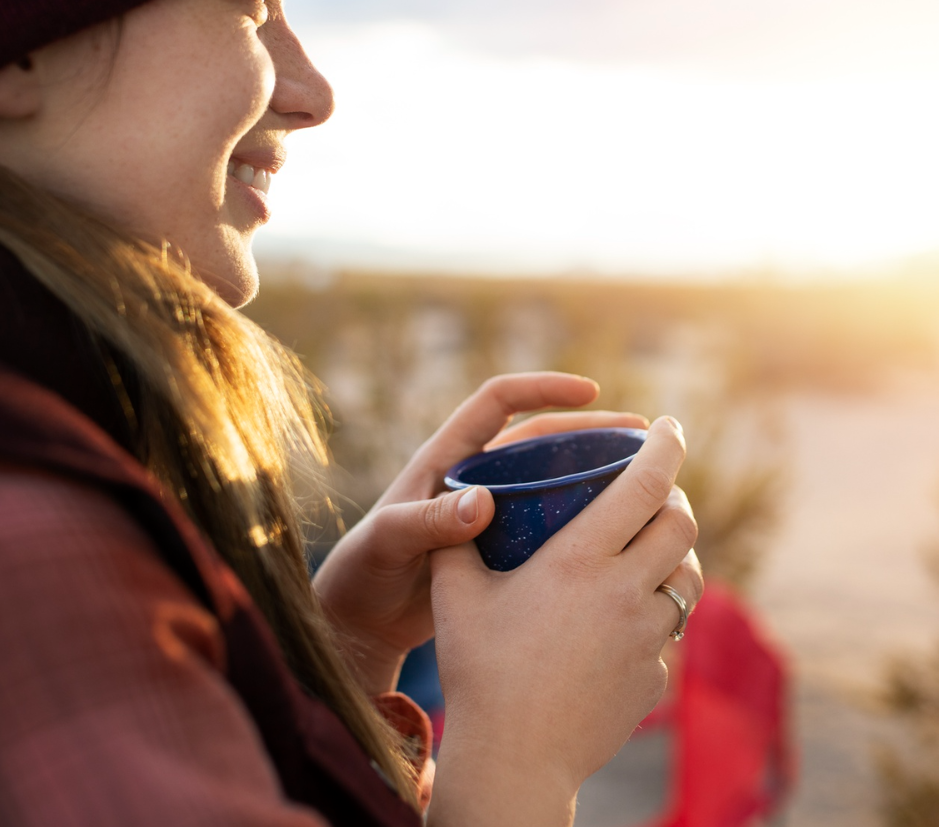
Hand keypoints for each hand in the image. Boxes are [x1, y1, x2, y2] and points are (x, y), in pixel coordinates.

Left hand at [313, 372, 646, 694]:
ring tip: (648, 484)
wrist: (360, 621)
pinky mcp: (503, 548)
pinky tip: (620, 539)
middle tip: (642, 439)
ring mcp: (492, 512)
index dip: (542, 387)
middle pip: (540, 440)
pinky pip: (551, 525)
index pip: (498, 402)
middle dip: (589, 433)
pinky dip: (583, 526)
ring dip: (594, 477)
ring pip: (552, 482)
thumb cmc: (364, 572)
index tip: (590, 391)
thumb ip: (426, 522)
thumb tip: (481, 504)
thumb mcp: (389, 543)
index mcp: (447, 458)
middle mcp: (474, 476)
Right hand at [427, 415, 701, 826]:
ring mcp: (647, 638)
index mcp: (580, 559)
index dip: (666, 446)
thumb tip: (462, 504)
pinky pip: (669, 632)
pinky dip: (655, 612)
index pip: (644, 483)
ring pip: (687, 578)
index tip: (669, 425)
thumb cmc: (479, 670)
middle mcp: (625, 591)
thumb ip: (458, 540)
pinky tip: (623, 620)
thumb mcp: (456, 595)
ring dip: (673, 555)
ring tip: (646, 551)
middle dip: (674, 497)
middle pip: (680, 524)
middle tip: (653, 490)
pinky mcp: (654, 677)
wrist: (513, 760)